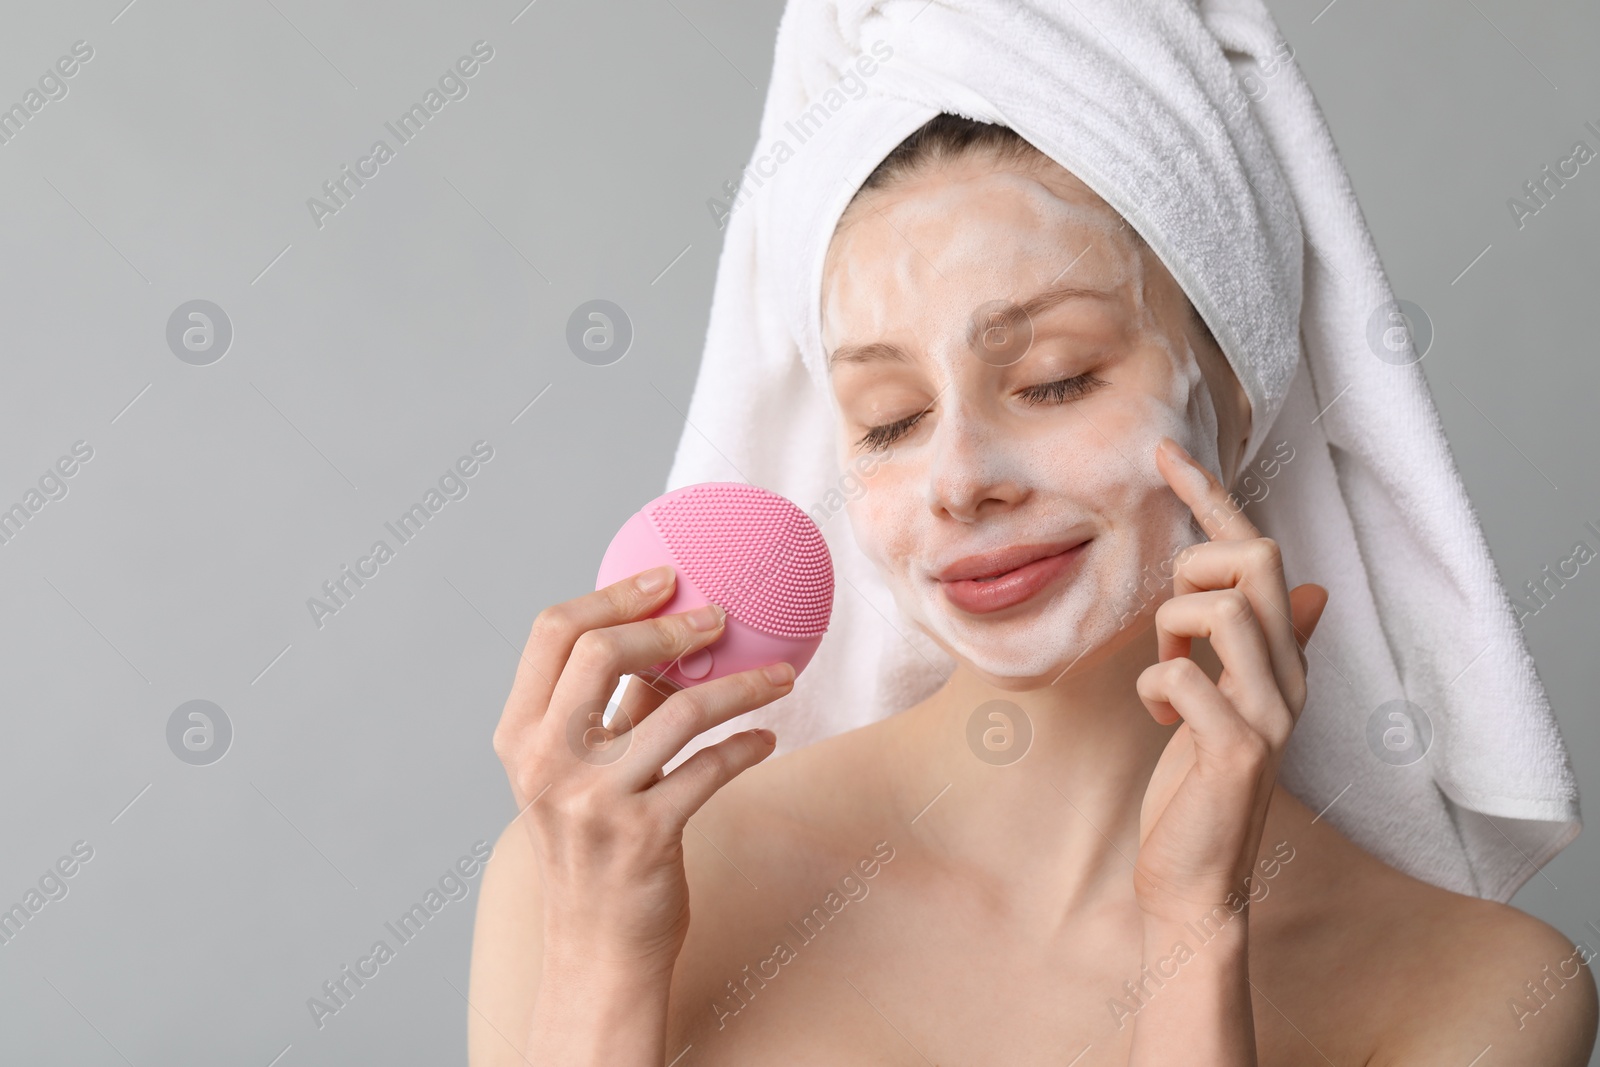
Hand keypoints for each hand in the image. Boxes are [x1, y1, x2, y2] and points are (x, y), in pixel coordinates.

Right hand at [490, 565, 794, 977]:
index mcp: (521, 736)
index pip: (552, 633)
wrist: (595, 950)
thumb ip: (608, 709)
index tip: (666, 579)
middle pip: (604, 653)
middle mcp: (547, 762)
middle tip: (721, 618)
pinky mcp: (643, 836)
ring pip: (677, 708)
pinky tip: (765, 737)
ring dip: (741, 685)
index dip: (613, 595)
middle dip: (672, 624)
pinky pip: (710, 768)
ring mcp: (592, 800)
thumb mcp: (576, 776)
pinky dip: (746, 745)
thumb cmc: (592, 850)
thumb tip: (665, 636)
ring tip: (780, 676)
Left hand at [1131, 437, 1327, 922]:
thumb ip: (1258, 644)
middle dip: (1193, 569)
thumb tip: (1311, 589)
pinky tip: (1161, 717)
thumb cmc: (1197, 786)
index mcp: (1283, 655)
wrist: (1196, 879)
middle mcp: (1289, 675)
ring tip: (1167, 674)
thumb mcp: (1226, 701)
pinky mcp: (1238, 750)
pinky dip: (1154, 685)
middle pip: (1254, 560)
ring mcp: (1270, 713)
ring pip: (1218, 609)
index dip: (1212, 497)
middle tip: (1172, 628)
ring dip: (1170, 630)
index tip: (1164, 452)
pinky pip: (1181, 676)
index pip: (1258, 552)